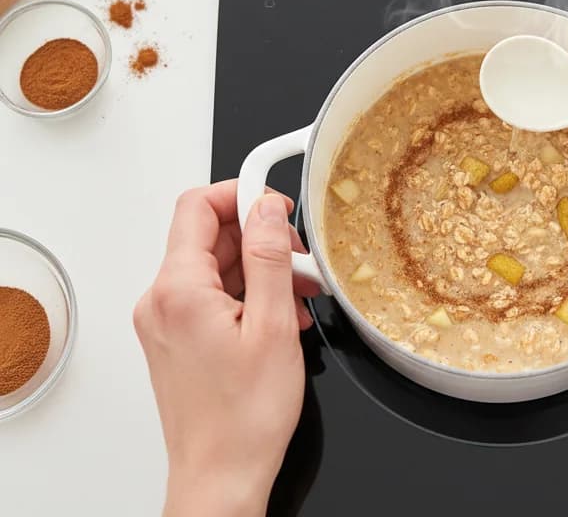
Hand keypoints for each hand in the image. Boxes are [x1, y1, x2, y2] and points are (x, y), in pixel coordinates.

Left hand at [134, 181, 319, 516]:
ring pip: (216, 265)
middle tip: (300, 258)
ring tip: (299, 291)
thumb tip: (266, 208)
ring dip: (261, 268)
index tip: (277, 204)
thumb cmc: (243, 419)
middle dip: (261, 237)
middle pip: (209, 234)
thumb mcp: (272, 326)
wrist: (221, 479)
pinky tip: (282, 314)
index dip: (241, 194)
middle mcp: (162, 301)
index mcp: (178, 291)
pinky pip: (214, 294)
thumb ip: (268, 257)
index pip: (198, 205)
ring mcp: (167, 321)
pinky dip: (250, 293)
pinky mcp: (178, 338)